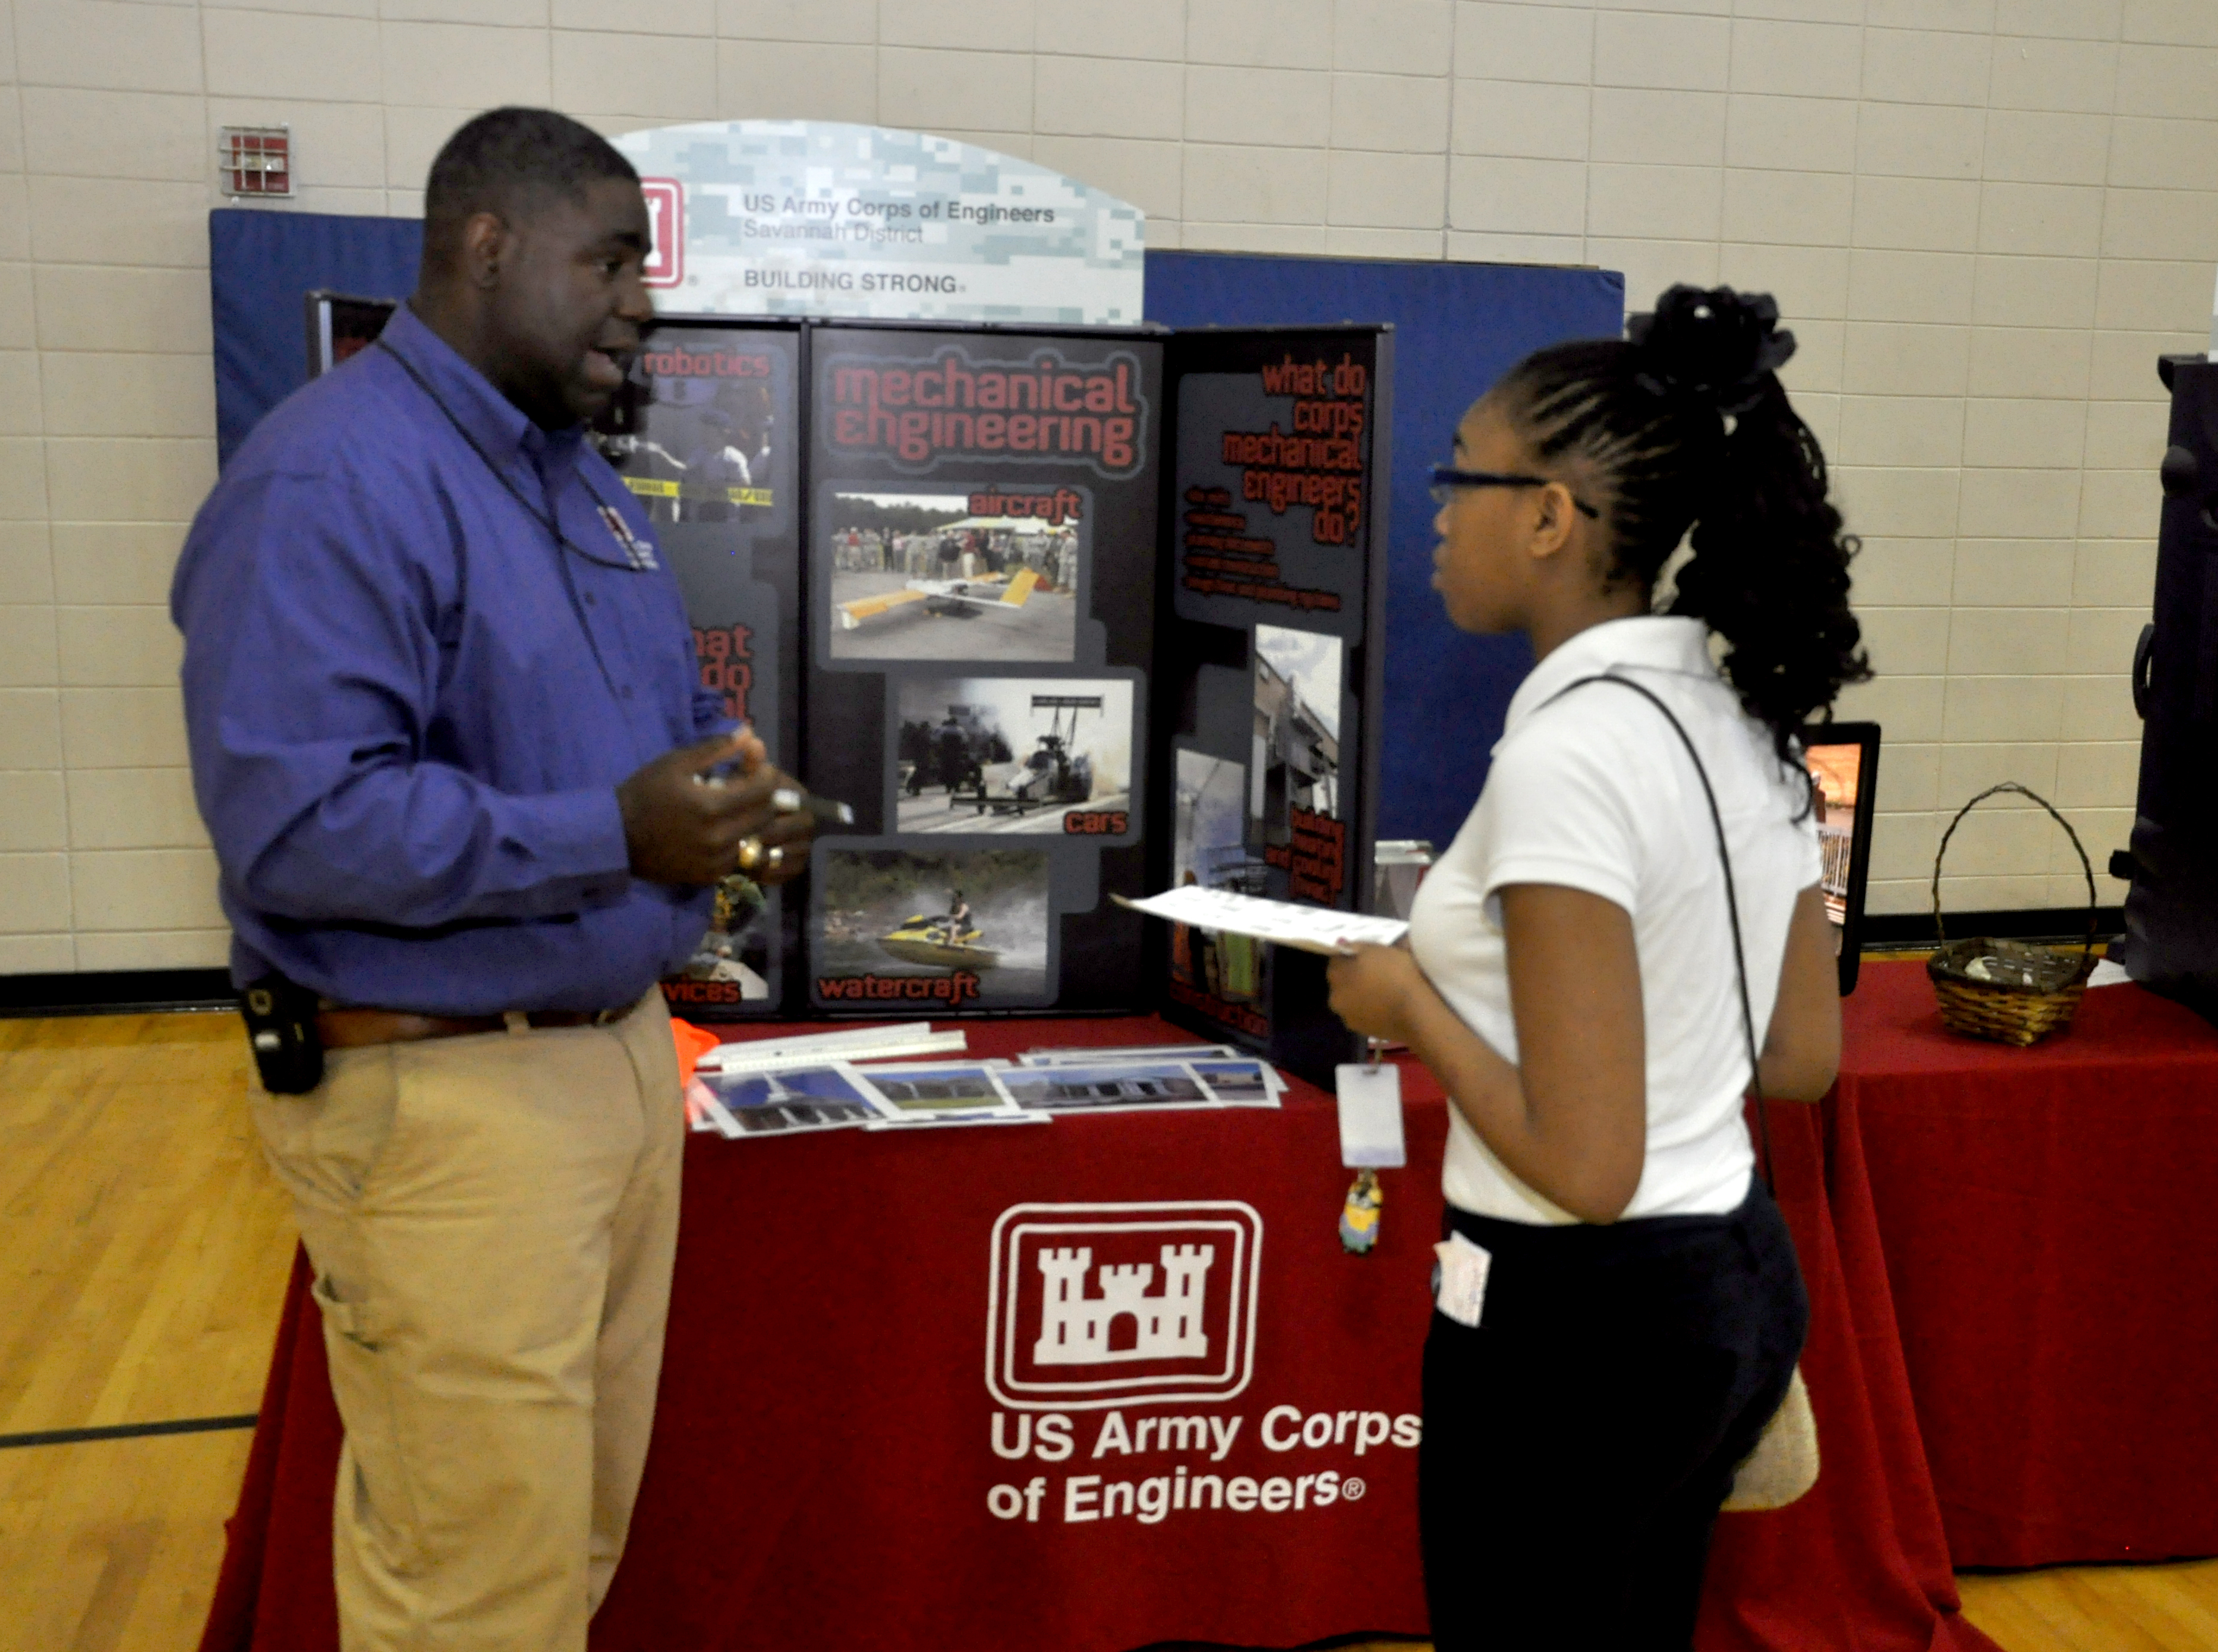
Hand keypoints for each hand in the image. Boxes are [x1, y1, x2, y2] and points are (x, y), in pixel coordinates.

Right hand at [616, 730, 813, 886]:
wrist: (615, 837)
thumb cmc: (644, 793)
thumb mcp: (676, 762)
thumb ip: (717, 748)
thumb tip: (751, 732)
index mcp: (712, 806)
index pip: (764, 790)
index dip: (765, 774)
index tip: (756, 767)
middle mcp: (719, 838)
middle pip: (765, 815)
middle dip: (763, 797)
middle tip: (748, 786)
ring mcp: (715, 861)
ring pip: (754, 837)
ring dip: (751, 820)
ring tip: (733, 808)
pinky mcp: (708, 876)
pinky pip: (737, 856)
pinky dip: (735, 841)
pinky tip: (719, 830)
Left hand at [1326, 942, 1427, 1043]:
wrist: (1417, 1012)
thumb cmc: (1397, 974)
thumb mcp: (1379, 949)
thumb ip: (1357, 946)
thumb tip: (1341, 944)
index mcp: (1336, 976)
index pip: (1336, 961)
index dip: (1350, 957)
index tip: (1365, 956)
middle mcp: (1335, 998)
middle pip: (1342, 983)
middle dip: (1353, 977)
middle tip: (1376, 973)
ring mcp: (1349, 1018)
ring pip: (1353, 1000)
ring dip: (1361, 995)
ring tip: (1384, 990)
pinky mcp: (1364, 1032)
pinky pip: (1365, 1014)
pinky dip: (1371, 1009)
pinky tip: (1387, 1005)